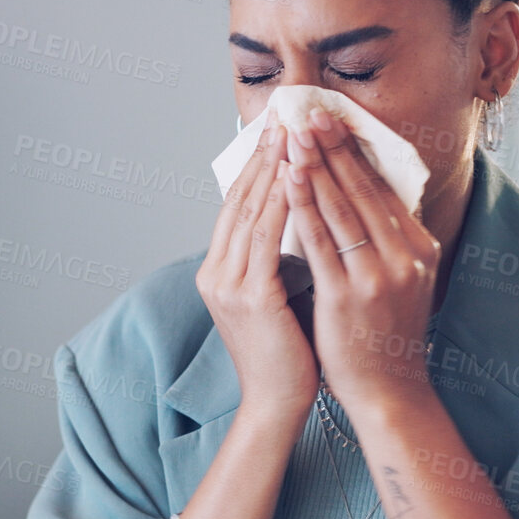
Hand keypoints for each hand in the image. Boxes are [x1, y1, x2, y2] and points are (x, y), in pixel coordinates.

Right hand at [197, 110, 316, 422]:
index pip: (238, 206)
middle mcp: (215, 273)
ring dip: (273, 168)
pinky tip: (297, 175)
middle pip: (240, 200)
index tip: (278, 131)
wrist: (279, 403)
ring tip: (291, 132)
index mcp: (219, 272)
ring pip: (252, 212)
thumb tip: (303, 216)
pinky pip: (266, 238)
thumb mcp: (278, 295)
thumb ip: (279, 258)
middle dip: (264, 155)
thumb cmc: (289, 353)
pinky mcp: (249, 297)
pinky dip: (281, 203)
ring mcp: (227, 285)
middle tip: (284, 115)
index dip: (257, 165)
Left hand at [282, 105, 441, 416]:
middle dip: (333, 146)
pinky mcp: (349, 295)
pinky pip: (321, 241)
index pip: (382, 188)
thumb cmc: (383, 338)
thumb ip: (386, 242)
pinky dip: (303, 205)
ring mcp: (378, 275)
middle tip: (310, 111)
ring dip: (316, 164)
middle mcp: (404, 256)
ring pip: (342, 207)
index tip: (333, 119)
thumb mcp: (400, 281)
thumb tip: (362, 198)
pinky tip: (288, 180)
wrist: (388, 393)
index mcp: (418, 248)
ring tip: (295, 134)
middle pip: (363, 188)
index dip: (354, 151)